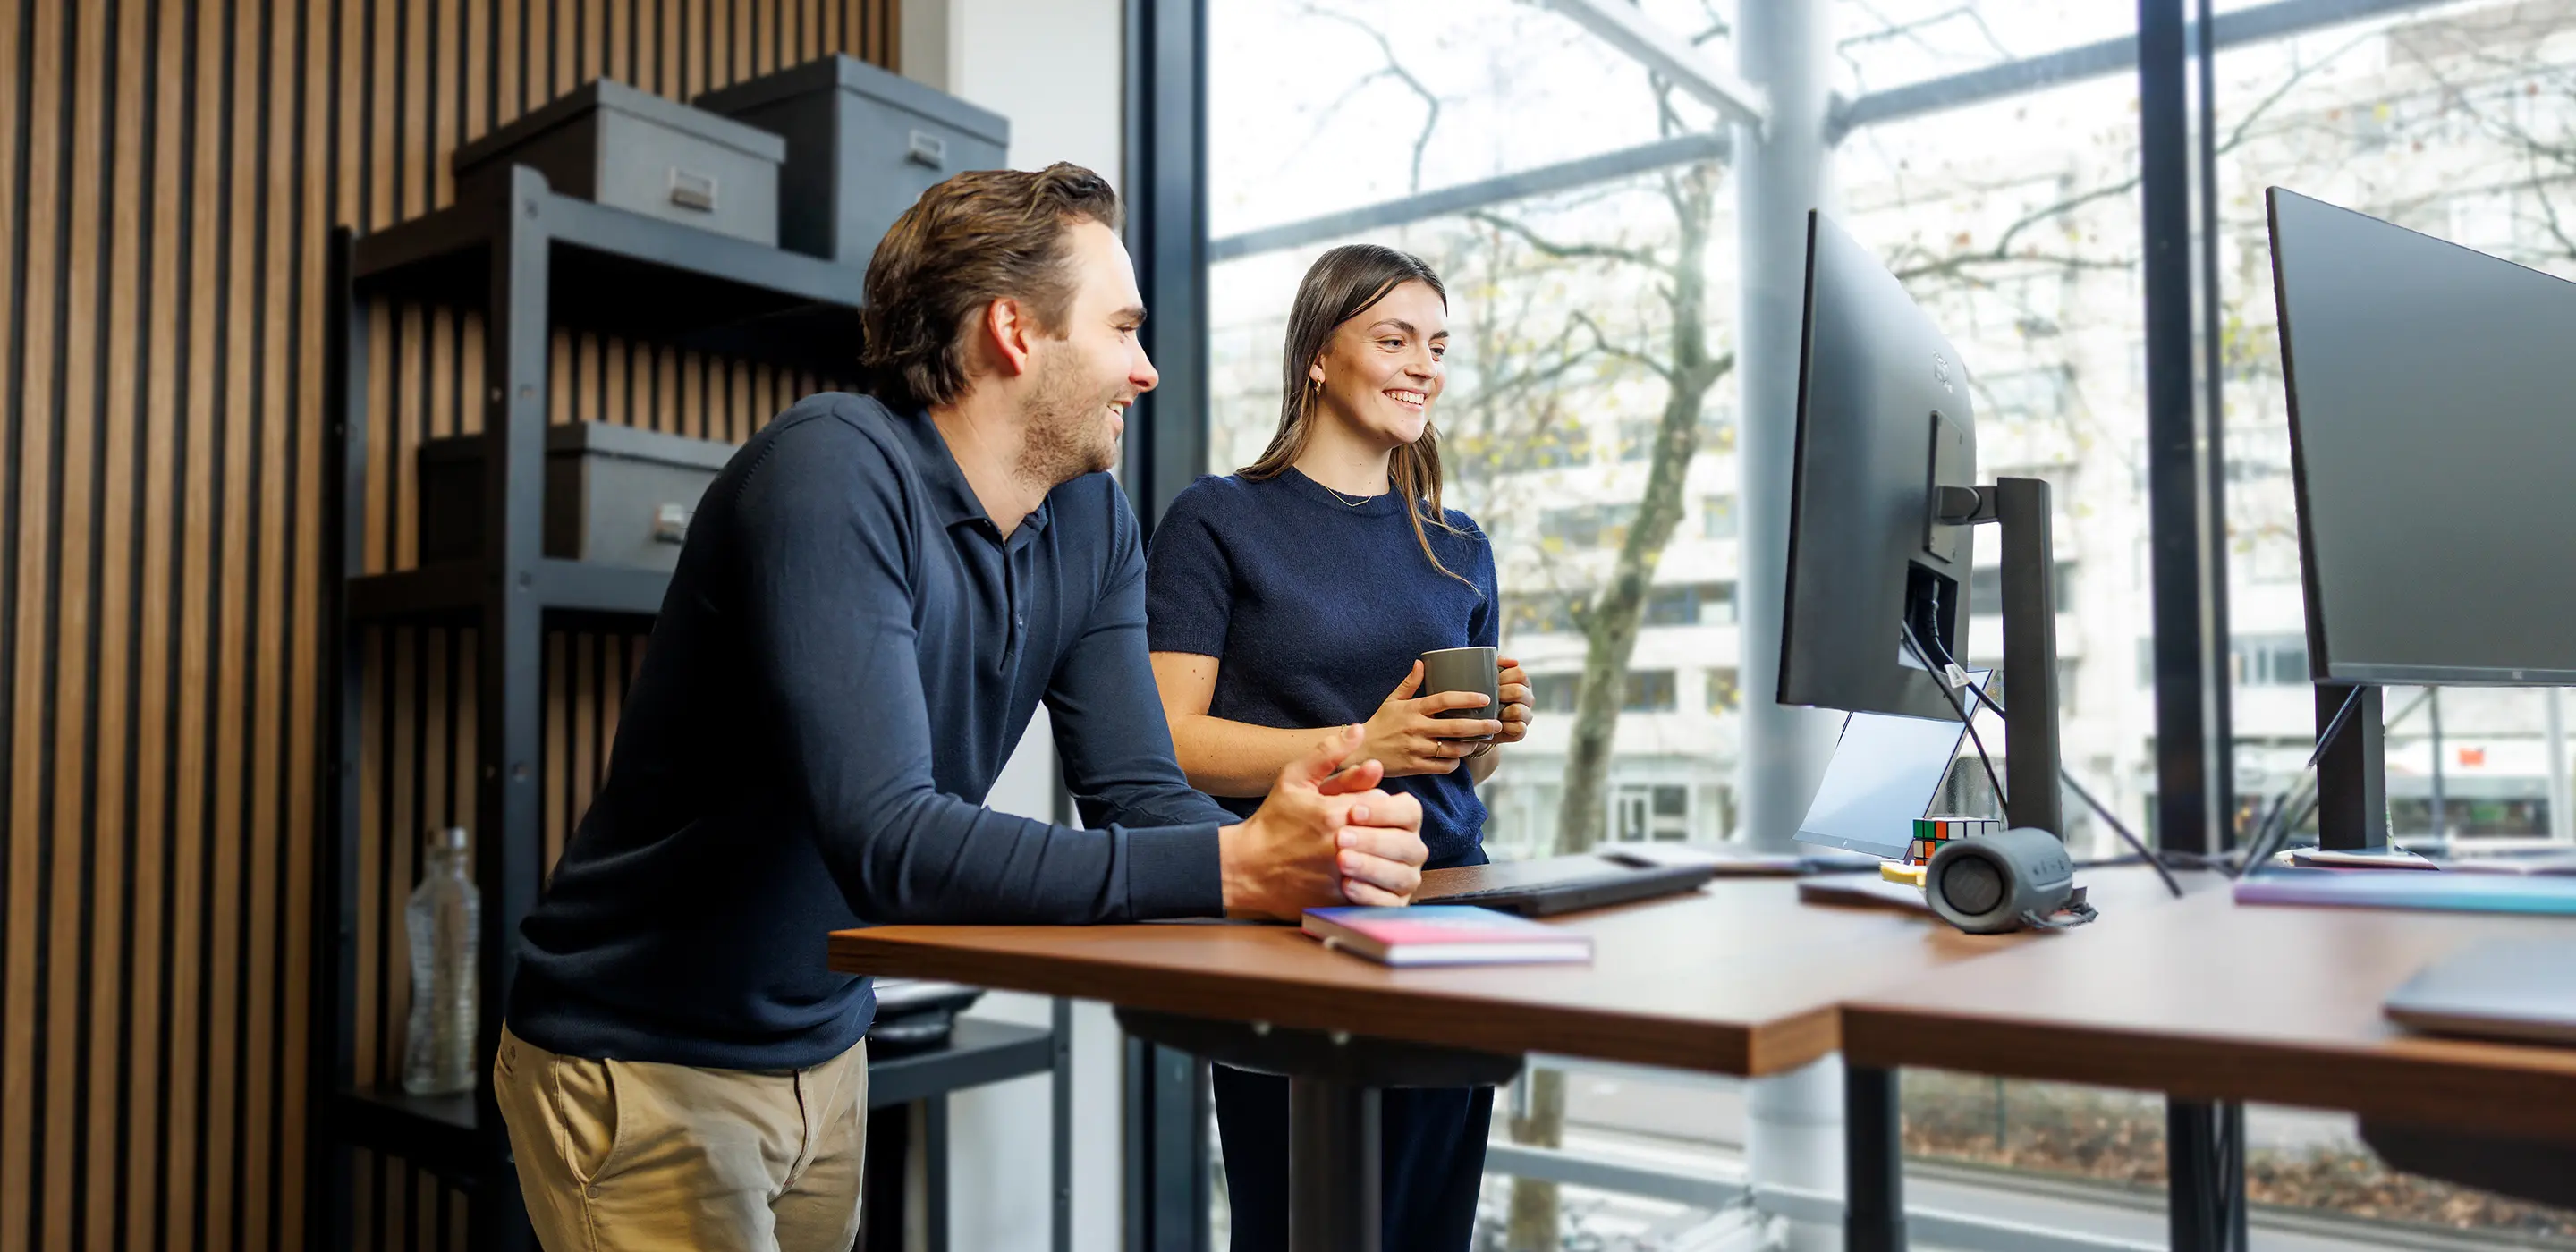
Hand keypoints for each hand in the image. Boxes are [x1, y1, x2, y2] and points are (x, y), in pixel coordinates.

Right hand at [1219, 726, 1428, 918]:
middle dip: (1385, 831)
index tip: (1362, 809)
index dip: (1377, 804)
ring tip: (1368, 853)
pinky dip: (1380, 886)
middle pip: (1393, 834)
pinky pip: (1382, 896)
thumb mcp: (1294, 778)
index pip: (1383, 803)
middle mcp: (1343, 847)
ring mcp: (1344, 878)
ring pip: (1392, 866)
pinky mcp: (1342, 904)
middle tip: (1368, 832)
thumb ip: (1328, 753)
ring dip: (1387, 859)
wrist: (1245, 869)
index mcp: (1335, 813)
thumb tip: (1359, 730)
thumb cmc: (1272, 822)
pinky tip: (1367, 876)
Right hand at [1352, 661, 1505, 776]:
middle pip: (1456, 727)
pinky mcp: (1415, 766)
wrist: (1359, 752)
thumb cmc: (1379, 724)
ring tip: (1479, 741)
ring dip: (1470, 745)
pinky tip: (1458, 757)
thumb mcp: (1391, 701)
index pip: (1445, 700)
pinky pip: (1442, 766)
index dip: (1468, 698)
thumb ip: (1409, 684)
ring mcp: (1416, 749)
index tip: (1485, 698)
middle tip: (1497, 724)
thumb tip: (1421, 662)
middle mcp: (1416, 728)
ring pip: (1452, 749)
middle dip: (1481, 726)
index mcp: (1413, 709)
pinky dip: (1454, 762)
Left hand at [1491, 657, 1533, 747]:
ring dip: (1502, 711)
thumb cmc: (1482, 695)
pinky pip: (1519, 728)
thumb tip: (1513, 661)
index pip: (1520, 674)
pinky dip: (1505, 727)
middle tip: (1488, 698)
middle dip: (1501, 694)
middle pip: (1519, 691)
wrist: (1474, 722)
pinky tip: (1495, 725)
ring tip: (1491, 712)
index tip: (1492, 682)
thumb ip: (1496, 662)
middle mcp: (1527, 698)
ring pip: (1519, 711)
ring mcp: (1526, 715)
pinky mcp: (1521, 731)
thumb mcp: (1486, 676)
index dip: (1505, 677)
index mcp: (1521, 682)